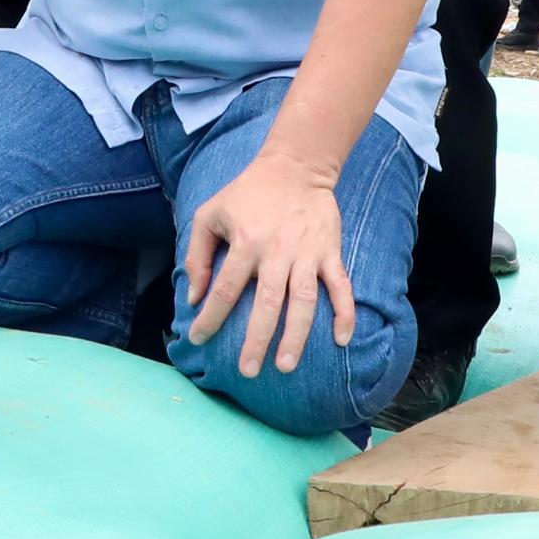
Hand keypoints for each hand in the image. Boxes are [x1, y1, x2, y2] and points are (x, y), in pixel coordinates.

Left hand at [184, 156, 355, 381]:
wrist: (295, 167)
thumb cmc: (246, 193)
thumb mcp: (209, 213)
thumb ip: (196, 254)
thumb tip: (194, 298)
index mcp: (245, 242)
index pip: (224, 290)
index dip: (209, 319)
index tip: (197, 339)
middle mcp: (277, 251)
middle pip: (267, 303)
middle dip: (257, 340)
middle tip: (248, 371)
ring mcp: (307, 254)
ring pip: (304, 302)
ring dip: (296, 335)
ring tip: (287, 366)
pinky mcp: (330, 253)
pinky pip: (341, 286)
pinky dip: (345, 313)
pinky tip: (342, 340)